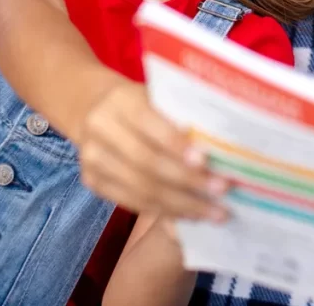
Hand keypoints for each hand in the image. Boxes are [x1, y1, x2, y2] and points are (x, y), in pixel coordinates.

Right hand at [75, 78, 228, 219]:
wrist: (94, 107)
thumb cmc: (142, 102)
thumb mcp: (158, 98)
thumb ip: (180, 118)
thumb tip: (219, 150)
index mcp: (121, 101)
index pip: (150, 125)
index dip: (177, 146)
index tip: (206, 162)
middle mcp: (100, 129)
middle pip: (146, 162)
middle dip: (187, 180)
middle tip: (221, 190)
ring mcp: (92, 158)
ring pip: (140, 188)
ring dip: (180, 204)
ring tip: (213, 211)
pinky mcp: (92, 182)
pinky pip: (131, 202)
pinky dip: (163, 210)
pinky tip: (189, 215)